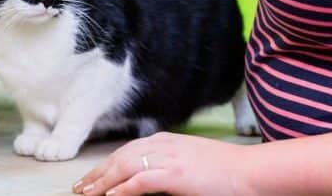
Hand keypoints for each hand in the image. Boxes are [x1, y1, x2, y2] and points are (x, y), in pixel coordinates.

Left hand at [73, 132, 250, 195]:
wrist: (251, 171)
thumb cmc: (226, 171)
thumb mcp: (190, 161)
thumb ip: (168, 166)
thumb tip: (148, 178)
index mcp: (165, 141)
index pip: (126, 151)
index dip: (106, 165)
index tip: (91, 178)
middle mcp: (163, 145)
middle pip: (120, 157)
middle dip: (98, 173)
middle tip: (80, 187)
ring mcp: (169, 159)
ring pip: (125, 166)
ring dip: (103, 181)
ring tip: (88, 193)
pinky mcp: (177, 175)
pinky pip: (142, 180)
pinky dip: (123, 188)